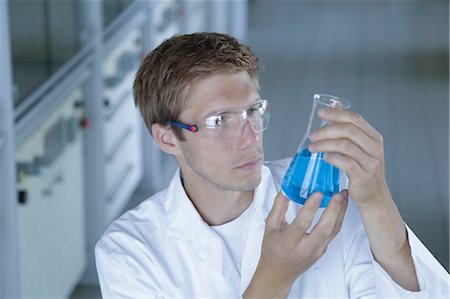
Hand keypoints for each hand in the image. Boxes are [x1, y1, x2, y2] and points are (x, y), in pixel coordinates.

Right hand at [244, 190, 347, 297]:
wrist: (278, 274)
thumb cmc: (272, 249)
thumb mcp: (269, 227)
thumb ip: (278, 208)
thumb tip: (285, 190)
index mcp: (289, 241)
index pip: (302, 223)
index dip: (311, 208)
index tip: (318, 193)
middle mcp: (304, 248)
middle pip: (324, 229)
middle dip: (333, 210)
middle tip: (338, 194)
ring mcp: (315, 251)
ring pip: (332, 231)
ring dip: (340, 213)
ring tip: (343, 196)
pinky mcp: (322, 252)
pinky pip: (333, 235)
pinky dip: (338, 220)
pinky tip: (340, 208)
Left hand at [308, 107, 419, 290]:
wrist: (373, 197)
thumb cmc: (361, 171)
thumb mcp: (357, 148)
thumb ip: (345, 130)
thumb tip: (333, 107)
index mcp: (373, 137)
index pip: (354, 119)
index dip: (336, 113)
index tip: (320, 113)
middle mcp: (375, 147)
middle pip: (348, 130)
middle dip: (327, 130)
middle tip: (312, 135)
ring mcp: (371, 161)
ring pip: (345, 145)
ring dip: (325, 144)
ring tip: (312, 147)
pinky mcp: (363, 175)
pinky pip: (345, 162)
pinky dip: (331, 157)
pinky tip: (323, 158)